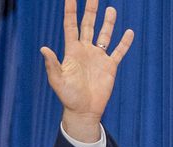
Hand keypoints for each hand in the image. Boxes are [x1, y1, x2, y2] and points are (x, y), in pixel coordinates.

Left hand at [40, 0, 133, 141]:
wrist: (83, 110)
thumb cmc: (68, 97)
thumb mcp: (57, 80)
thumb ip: (52, 64)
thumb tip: (44, 49)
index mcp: (72, 52)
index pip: (71, 27)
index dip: (70, 12)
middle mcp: (85, 51)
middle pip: (88, 26)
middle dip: (90, 11)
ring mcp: (98, 58)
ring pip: (105, 35)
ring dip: (108, 23)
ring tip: (110, 9)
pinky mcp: (110, 66)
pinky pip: (118, 51)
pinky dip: (124, 42)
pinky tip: (128, 32)